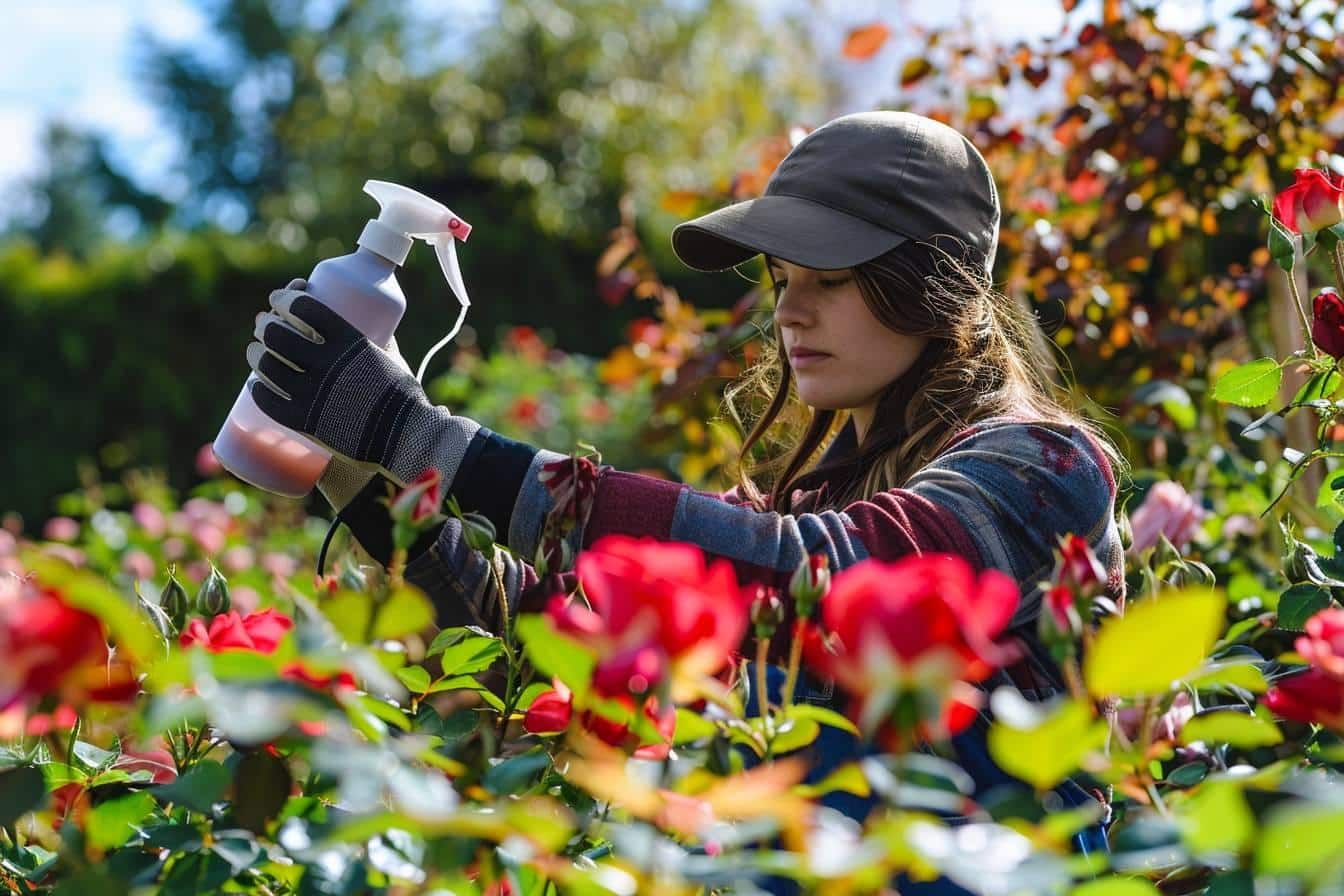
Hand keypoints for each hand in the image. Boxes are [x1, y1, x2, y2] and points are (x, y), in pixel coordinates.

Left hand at [247, 281, 479, 489]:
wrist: (408, 437)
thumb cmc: (404, 397)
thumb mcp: (391, 357)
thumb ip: (375, 340)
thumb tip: (368, 325)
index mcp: (350, 342)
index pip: (305, 308)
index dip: (285, 298)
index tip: (279, 298)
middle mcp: (327, 364)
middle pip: (278, 334)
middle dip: (265, 325)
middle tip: (264, 326)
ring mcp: (313, 394)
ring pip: (267, 365)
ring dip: (255, 353)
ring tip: (255, 351)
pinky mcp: (305, 421)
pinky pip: (268, 400)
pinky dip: (258, 389)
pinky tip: (255, 384)